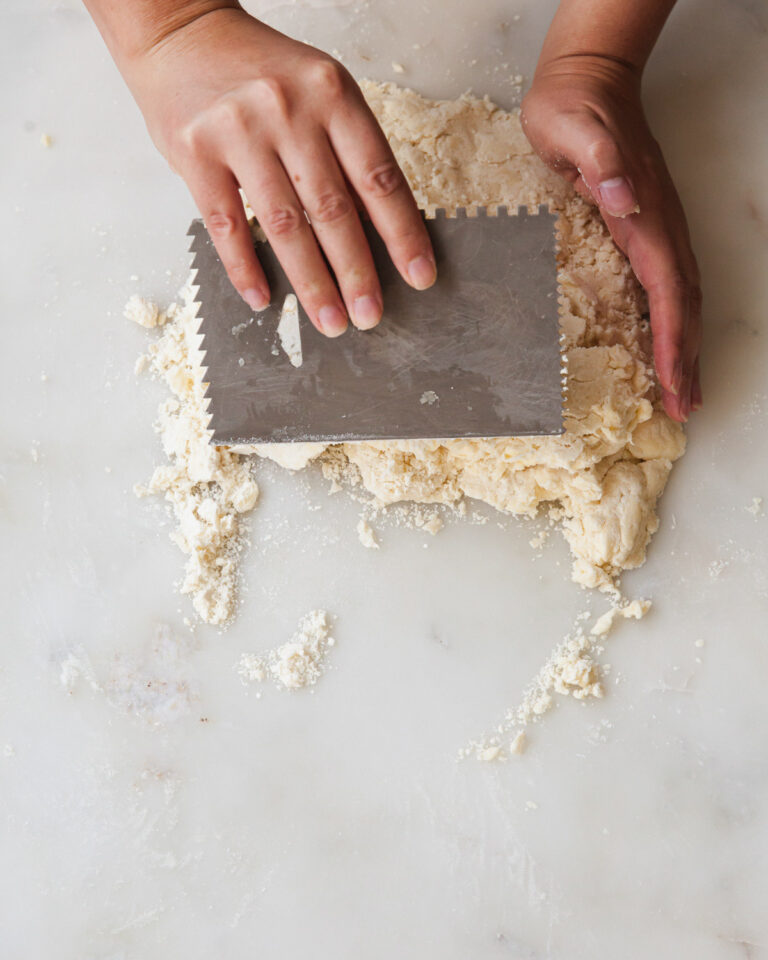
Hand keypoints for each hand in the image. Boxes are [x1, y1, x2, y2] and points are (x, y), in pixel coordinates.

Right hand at [124, 6, 435, 335]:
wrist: (182, 31)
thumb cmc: (259, 70)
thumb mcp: (319, 90)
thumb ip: (346, 150)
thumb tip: (378, 229)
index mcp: (333, 95)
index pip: (379, 177)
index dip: (403, 233)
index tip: (419, 276)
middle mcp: (289, 111)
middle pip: (333, 209)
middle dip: (357, 272)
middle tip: (370, 316)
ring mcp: (239, 131)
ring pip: (284, 225)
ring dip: (311, 282)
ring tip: (330, 321)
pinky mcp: (195, 152)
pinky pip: (226, 224)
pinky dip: (245, 267)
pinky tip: (263, 299)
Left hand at [521, 55, 701, 421]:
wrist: (586, 78)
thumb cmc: (573, 106)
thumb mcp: (575, 126)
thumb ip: (600, 157)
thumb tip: (625, 198)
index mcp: (644, 214)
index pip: (667, 289)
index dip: (672, 340)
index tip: (673, 382)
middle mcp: (659, 225)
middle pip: (683, 302)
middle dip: (686, 358)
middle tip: (685, 408)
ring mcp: (656, 225)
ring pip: (681, 297)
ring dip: (685, 346)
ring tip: (687, 392)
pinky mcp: (644, 226)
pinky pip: (666, 284)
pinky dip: (672, 322)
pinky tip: (667, 344)